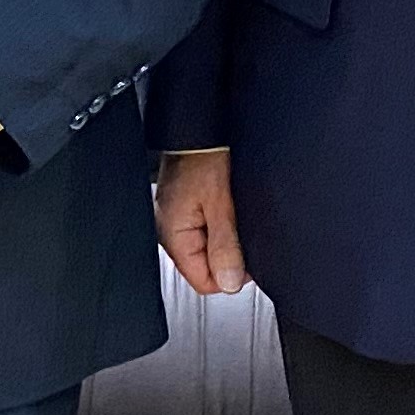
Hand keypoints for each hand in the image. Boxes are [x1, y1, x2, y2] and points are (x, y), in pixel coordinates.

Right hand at [156, 148, 248, 295]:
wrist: (198, 131)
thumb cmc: (204, 157)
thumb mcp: (221, 205)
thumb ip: (225, 246)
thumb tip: (230, 283)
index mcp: (173, 235)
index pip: (203, 282)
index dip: (229, 274)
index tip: (245, 254)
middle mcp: (170, 231)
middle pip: (206, 267)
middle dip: (227, 253)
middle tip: (238, 224)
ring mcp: (176, 220)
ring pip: (208, 250)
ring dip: (225, 238)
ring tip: (231, 211)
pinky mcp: (185, 209)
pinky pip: (206, 232)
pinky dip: (220, 224)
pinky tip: (225, 207)